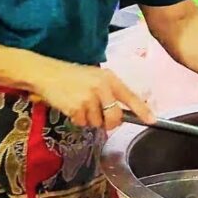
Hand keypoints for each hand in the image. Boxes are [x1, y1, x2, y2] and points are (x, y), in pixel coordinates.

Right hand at [31, 64, 155, 130]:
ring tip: (79, 104)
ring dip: (89, 119)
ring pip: (97, 123)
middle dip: (109, 123)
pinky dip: (77, 119)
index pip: (130, 96)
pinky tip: (71, 106)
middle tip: (100, 118)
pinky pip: (83, 123)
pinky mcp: (76, 107)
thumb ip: (108, 92)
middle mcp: (101, 87)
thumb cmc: (70, 76)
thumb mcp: (94, 77)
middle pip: (115, 117)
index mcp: (109, 78)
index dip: (142, 110)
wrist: (46, 73)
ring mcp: (89, 98)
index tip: (152, 120)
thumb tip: (119, 113)